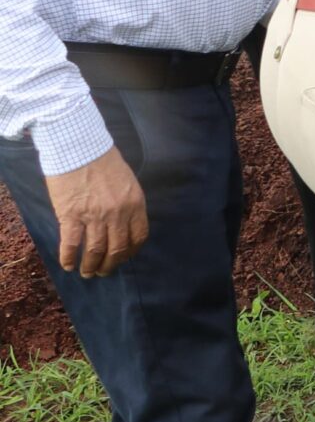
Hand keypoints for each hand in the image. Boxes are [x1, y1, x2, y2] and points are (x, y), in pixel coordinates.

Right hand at [47, 147, 146, 277]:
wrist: (79, 148)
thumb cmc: (103, 161)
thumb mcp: (128, 182)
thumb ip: (128, 203)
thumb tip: (124, 222)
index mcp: (135, 204)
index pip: (138, 236)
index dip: (131, 252)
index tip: (123, 258)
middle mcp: (118, 214)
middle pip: (117, 248)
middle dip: (111, 264)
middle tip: (104, 272)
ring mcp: (94, 216)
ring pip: (95, 250)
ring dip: (91, 266)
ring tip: (87, 273)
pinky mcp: (71, 215)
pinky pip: (71, 243)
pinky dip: (69, 257)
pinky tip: (68, 265)